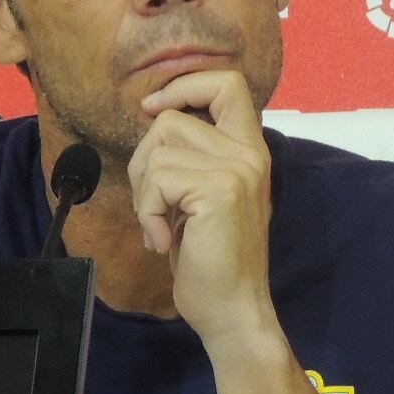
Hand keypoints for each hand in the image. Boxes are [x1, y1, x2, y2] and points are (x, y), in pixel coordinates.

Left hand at [131, 68, 278, 349]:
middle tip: (153, 203)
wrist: (232, 309)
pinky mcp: (220, 190)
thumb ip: (193, 156)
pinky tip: (165, 241)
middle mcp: (250, 153)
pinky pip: (157, 179)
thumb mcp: (204, 196)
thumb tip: (153, 116)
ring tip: (161, 225)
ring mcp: (238, 169)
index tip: (152, 109)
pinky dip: (147, 212)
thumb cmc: (212, 259)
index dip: (183, 85)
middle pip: (171, 119)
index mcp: (249, 150)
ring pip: (158, 149)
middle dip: (143, 160)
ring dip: (144, 192)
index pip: (226, 84)